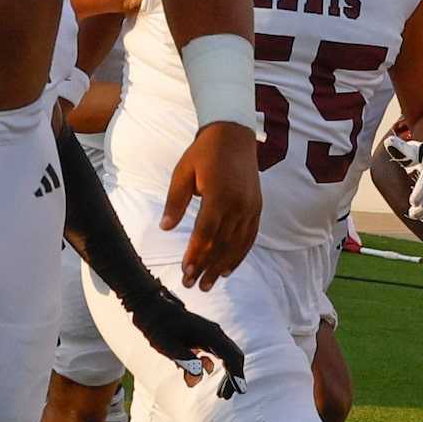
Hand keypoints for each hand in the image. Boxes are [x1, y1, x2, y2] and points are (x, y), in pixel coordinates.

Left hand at [118, 283, 247, 398]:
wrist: (151, 308)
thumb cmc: (158, 326)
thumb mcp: (167, 346)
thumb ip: (184, 360)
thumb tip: (199, 376)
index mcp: (209, 334)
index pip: (232, 357)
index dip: (237, 375)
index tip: (239, 391)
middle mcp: (214, 333)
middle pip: (233, 357)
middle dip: (233, 378)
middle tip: (225, 396)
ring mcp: (210, 334)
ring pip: (226, 356)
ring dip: (226, 374)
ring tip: (219, 394)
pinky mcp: (203, 337)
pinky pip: (216, 354)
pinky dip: (214, 367)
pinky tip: (201, 374)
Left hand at [167, 120, 260, 288]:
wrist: (233, 135)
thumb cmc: (203, 154)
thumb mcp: (182, 173)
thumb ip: (175, 202)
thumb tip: (165, 228)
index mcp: (218, 195)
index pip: (205, 233)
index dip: (195, 255)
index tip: (186, 272)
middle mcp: (238, 204)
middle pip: (221, 244)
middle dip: (206, 267)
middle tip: (193, 286)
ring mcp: (251, 207)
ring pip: (236, 245)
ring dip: (222, 267)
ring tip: (209, 284)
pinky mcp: (257, 208)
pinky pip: (249, 237)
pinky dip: (239, 255)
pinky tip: (228, 269)